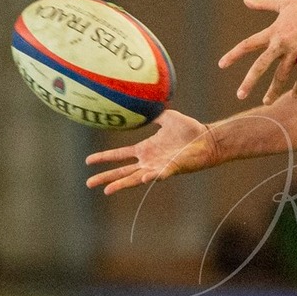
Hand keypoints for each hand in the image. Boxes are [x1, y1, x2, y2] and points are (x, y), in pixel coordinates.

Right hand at [85, 110, 216, 194]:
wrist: (208, 139)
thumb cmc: (190, 130)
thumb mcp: (167, 117)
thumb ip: (154, 114)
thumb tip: (143, 105)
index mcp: (145, 150)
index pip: (119, 155)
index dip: (104, 158)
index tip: (88, 161)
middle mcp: (148, 161)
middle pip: (122, 171)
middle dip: (106, 177)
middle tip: (88, 184)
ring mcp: (159, 166)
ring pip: (135, 178)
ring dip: (122, 184)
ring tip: (108, 190)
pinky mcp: (172, 168)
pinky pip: (160, 174)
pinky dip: (152, 176)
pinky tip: (142, 177)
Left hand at [219, 0, 296, 103]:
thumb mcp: (283, 3)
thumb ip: (263, 4)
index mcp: (273, 32)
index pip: (248, 44)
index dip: (234, 55)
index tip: (221, 65)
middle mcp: (282, 43)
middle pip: (261, 65)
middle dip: (250, 81)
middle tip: (240, 95)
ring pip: (282, 75)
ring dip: (274, 91)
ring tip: (266, 102)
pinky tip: (294, 96)